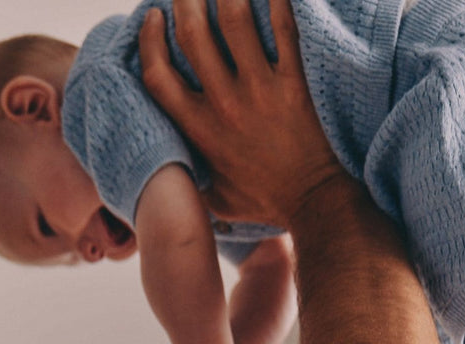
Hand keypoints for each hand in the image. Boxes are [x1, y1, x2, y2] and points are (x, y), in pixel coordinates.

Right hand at [139, 0, 341, 226]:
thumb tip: (170, 173)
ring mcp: (261, 90)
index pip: (158, 75)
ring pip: (234, 19)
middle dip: (185, 0)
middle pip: (193, 34)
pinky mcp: (294, 82)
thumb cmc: (266, 201)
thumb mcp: (217, 199)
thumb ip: (192, 178)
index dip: (150, 40)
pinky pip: (283, 27)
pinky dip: (275, 1)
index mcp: (200, 130)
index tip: (153, 16)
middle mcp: (225, 105)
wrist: (314, 203)